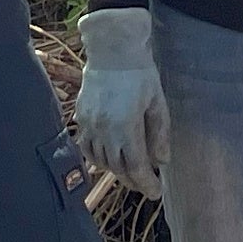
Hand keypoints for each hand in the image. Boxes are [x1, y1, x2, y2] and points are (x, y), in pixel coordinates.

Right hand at [73, 7, 166, 197]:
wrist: (112, 48)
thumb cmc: (140, 73)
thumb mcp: (157, 102)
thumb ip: (159, 134)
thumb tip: (161, 161)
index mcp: (125, 126)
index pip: (135, 166)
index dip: (146, 183)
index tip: (155, 193)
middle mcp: (104, 129)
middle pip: (117, 168)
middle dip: (133, 180)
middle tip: (145, 185)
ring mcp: (89, 123)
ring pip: (100, 160)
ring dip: (116, 171)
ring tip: (129, 173)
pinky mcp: (81, 116)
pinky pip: (86, 146)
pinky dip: (97, 158)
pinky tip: (108, 158)